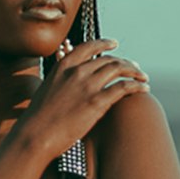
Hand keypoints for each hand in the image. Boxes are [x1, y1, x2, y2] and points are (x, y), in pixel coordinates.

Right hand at [20, 38, 149, 159]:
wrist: (35, 135)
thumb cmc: (38, 118)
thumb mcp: (46, 89)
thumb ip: (59, 80)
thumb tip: (64, 81)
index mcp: (64, 66)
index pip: (89, 47)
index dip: (104, 44)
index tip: (115, 44)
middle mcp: (77, 71)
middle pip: (108, 59)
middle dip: (125, 63)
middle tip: (135, 68)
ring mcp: (87, 85)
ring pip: (119, 69)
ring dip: (134, 72)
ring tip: (143, 78)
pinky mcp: (96, 102)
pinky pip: (124, 87)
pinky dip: (137, 86)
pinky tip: (144, 89)